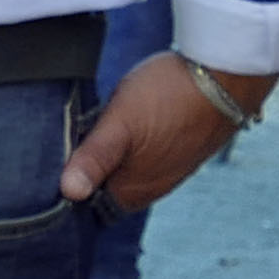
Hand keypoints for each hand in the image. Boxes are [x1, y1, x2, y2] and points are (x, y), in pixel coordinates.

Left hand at [61, 51, 274, 212]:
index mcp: (132, 191)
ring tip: (92, 126)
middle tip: (65, 140)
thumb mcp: (120, 123)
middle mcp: (151, 187)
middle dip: (84, 169)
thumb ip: (94, 158)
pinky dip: (130, 143)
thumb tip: (69, 193)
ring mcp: (168, 168)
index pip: (87, 205)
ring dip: (108, 153)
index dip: (67, 187)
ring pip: (124, 168)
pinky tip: (126, 121)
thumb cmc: (171, 96)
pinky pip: (144, 153)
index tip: (49, 165)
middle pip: (104, 187)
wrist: (229, 73)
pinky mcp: (180, 147)